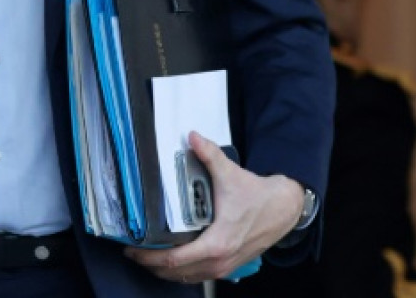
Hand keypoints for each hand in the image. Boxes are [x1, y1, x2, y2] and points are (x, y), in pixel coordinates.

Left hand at [124, 131, 304, 283]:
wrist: (283, 209)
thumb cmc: (257, 197)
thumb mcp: (231, 174)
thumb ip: (209, 155)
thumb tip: (192, 137)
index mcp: (216, 243)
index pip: (174, 259)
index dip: (149, 257)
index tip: (133, 250)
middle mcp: (219, 261)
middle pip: (175, 274)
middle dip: (151, 265)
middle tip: (134, 253)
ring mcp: (224, 267)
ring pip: (186, 278)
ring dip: (165, 271)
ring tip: (148, 257)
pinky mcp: (228, 267)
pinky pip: (198, 276)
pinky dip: (182, 272)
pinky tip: (173, 260)